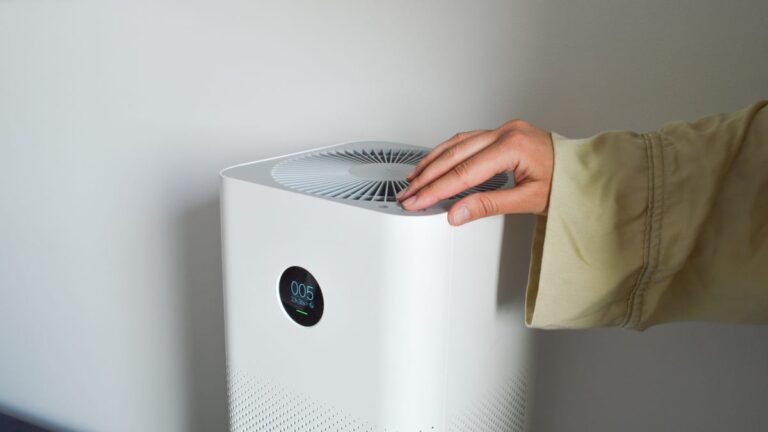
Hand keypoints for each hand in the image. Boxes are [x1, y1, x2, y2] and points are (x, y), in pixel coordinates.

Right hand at [397, 119, 553, 225]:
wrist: (587, 171)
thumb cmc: (567, 184)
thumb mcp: (529, 200)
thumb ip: (488, 205)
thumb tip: (456, 214)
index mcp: (513, 146)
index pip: (464, 172)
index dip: (436, 189)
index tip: (417, 201)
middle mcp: (506, 132)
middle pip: (455, 155)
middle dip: (427, 177)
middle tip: (408, 194)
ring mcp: (505, 129)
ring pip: (458, 143)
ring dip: (433, 161)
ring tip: (414, 178)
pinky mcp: (504, 132)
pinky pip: (468, 140)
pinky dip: (448, 152)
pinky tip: (436, 161)